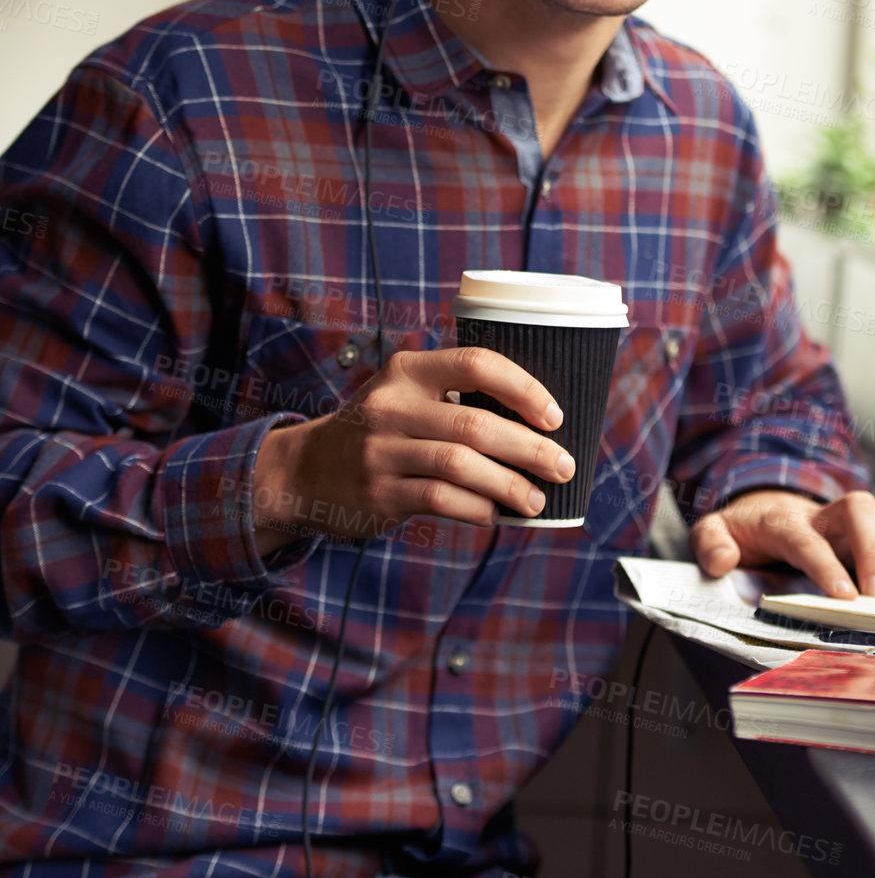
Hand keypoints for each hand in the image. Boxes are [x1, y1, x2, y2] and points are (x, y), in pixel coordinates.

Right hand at [251, 347, 574, 554]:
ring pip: (461, 466)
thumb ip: (457, 396)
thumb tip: (541, 424)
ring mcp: (381, 450)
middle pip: (475, 423)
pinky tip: (497, 514)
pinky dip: (478, 509)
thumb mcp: (406, 394)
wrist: (307, 470)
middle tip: (564, 466)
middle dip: (530, 448)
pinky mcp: (378, 493)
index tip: (555, 415)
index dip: (523, 388)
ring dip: (510, 486)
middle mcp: (391, 405)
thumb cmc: (381, 430)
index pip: (476, 363)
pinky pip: (440, 501)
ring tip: (538, 499)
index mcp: (408, 369)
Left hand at [688, 489, 874, 598]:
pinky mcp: (870, 528)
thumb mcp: (714, 532)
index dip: (826, 564)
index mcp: (782, 521)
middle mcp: (822, 514)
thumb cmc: (744, 529)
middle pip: (858, 509)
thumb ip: (710, 544)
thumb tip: (723, 561)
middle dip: (874, 548)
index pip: (807, 538)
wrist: (763, 507)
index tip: (846, 596)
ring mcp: (849, 519)